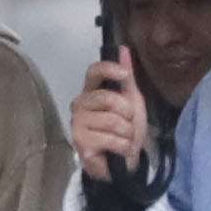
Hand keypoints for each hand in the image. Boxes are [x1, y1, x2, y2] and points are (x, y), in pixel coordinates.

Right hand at [69, 50, 146, 179]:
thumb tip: (123, 48)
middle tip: (128, 123)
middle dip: (127, 113)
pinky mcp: (81, 143)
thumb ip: (127, 76)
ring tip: (123, 139)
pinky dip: (123, 146)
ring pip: (113, 121)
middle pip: (107, 97)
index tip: (125, 76)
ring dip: (127, 133)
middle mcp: (80, 104)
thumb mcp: (132, 100)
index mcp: (91, 91)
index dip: (109, 69)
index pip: (93, 72)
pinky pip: (112, 139)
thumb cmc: (126, 129)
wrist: (124, 161)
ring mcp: (78, 124)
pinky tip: (118, 150)